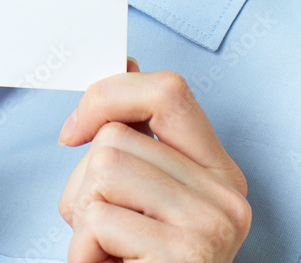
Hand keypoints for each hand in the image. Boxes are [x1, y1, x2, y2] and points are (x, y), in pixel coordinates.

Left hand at [56, 58, 250, 261]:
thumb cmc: (136, 260)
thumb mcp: (141, 192)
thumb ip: (137, 132)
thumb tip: (124, 58)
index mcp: (220, 171)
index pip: (168, 91)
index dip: (109, 95)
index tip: (73, 132)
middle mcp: (228, 197)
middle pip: (116, 139)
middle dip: (84, 183)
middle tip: (103, 230)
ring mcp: (210, 230)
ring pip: (102, 172)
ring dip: (81, 217)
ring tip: (107, 251)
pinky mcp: (184, 260)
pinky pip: (98, 221)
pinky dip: (83, 252)